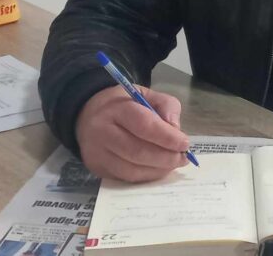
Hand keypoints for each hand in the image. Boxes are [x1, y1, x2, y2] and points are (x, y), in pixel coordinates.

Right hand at [75, 84, 189, 181]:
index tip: (185, 143)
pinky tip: (158, 169)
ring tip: (173, 164)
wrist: (87, 114)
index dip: (167, 137)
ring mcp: (97, 153)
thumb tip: (176, 130)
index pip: (144, 125)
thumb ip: (165, 106)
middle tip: (183, 158)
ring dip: (158, 170)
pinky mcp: (97, 168)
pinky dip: (146, 176)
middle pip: (137, 151)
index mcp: (117, 109)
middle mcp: (103, 132)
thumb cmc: (123, 104)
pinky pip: (126, 178)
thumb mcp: (145, 94)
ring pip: (132, 169)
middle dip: (165, 157)